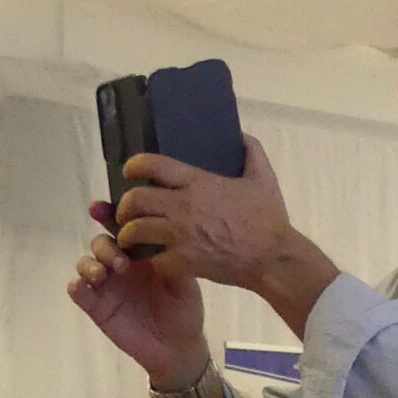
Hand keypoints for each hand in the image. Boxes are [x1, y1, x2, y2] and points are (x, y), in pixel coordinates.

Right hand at [69, 205, 209, 386]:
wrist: (179, 347)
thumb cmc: (184, 309)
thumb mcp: (185, 280)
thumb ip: (172, 256)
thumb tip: (160, 231)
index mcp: (141, 253)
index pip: (122, 228)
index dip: (109, 215)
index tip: (100, 208)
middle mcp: (120, 264)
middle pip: (101, 242)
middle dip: (105, 245)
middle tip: (121, 261)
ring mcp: (107, 285)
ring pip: (86, 264)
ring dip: (90, 264)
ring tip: (104, 274)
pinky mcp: (97, 307)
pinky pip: (80, 293)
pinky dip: (77, 287)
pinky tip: (80, 286)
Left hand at [109, 137, 292, 287]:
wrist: (273, 258)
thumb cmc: (268, 219)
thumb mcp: (263, 178)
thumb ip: (251, 151)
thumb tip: (239, 136)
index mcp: (198, 183)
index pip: (152, 165)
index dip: (134, 166)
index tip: (130, 171)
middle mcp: (183, 207)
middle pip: (135, 200)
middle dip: (124, 205)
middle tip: (126, 211)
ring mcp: (180, 236)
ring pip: (135, 231)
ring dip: (129, 234)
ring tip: (131, 237)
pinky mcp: (183, 262)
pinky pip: (153, 260)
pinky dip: (152, 260)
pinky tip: (157, 259)